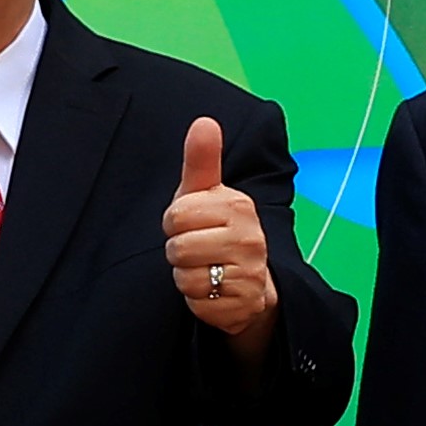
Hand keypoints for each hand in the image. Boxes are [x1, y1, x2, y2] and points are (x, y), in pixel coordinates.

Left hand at [159, 117, 278, 349]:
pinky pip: (198, 303)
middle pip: (178, 248)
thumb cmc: (216, 229)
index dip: (174, 222)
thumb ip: (202, 160)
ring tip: (205, 268)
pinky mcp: (244, 303)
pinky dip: (198, 299)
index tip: (190, 224)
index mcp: (237, 205)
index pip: (176, 215)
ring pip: (186, 277)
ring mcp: (251, 272)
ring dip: (186, 276)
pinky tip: (213, 290)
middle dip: (178, 251)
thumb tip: (204, 122)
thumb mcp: (205, 194)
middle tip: (197, 248)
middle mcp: (250, 237)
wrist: (250, 281)